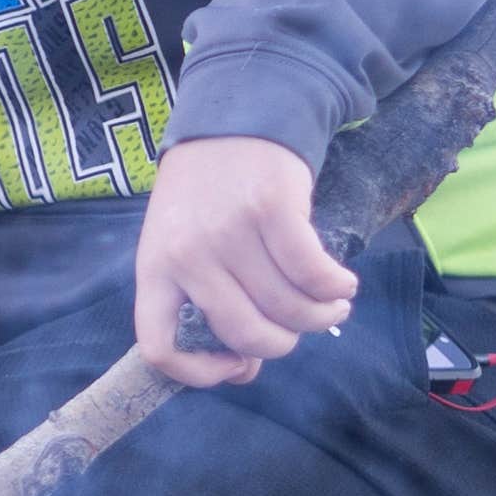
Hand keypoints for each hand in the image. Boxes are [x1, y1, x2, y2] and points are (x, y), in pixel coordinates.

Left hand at [131, 135, 354, 387]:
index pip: (159, 347)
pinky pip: (315, 275)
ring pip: (287, 309)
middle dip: (281, 344)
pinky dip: (337, 288)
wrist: (234, 121)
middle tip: (297, 329)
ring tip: (331, 306)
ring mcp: (228, 231)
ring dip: (321, 317)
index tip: (238, 364)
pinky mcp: (272, 209)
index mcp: (154, 269)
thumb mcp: (183, 246)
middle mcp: (186, 254)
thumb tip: (244, 369)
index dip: (201, 374)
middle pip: (243, 334)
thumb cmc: (206, 197)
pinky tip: (341, 283)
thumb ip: (205, 302)